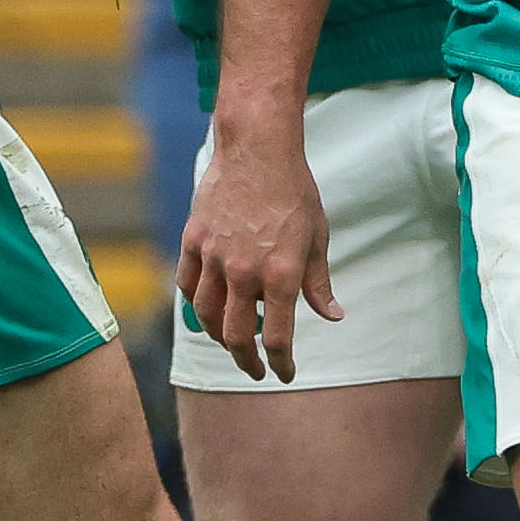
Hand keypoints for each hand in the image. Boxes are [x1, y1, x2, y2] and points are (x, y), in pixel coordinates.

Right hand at [179, 108, 339, 378]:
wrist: (258, 148)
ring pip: (206, 315)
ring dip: (219, 337)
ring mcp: (214, 256)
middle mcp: (244, 271)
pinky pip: (188, 285)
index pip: (276, 337)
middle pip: (236, 336)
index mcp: (281, 274)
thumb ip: (319, 283)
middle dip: (246, 361)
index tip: (284, 372)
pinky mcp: (194, 240)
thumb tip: (332, 316)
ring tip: (231, 341)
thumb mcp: (317, 237)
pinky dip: (195, 304)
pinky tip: (207, 307)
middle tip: (255, 370)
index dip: (281, 362)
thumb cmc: (294, 191)